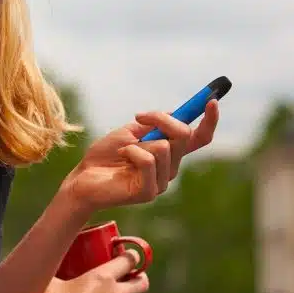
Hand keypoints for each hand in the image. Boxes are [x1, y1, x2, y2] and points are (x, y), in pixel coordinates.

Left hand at [63, 100, 218, 212]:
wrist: (82, 178)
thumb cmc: (104, 156)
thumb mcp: (129, 131)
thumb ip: (153, 125)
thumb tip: (175, 113)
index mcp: (169, 153)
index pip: (199, 138)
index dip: (209, 120)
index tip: (211, 100)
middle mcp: (170, 168)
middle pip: (183, 135)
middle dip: (162, 119)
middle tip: (138, 116)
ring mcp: (161, 182)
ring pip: (165, 147)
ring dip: (138, 142)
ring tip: (122, 151)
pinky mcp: (148, 192)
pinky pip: (148, 160)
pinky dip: (131, 152)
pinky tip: (121, 157)